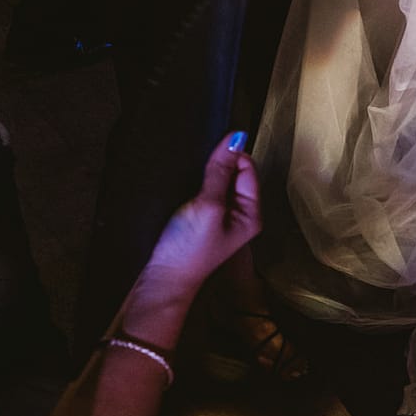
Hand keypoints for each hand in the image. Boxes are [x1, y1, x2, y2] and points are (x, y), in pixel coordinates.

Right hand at [143, 138, 262, 291]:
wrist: (163, 278)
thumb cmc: (188, 249)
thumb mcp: (208, 205)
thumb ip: (221, 171)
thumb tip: (236, 137)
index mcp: (251, 212)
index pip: (248, 169)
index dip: (232, 155)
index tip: (213, 149)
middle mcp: (240, 213)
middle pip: (235, 173)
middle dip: (219, 165)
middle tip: (200, 168)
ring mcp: (222, 216)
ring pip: (219, 180)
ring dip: (207, 173)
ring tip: (193, 176)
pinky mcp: (203, 217)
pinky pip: (206, 190)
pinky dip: (198, 183)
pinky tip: (187, 184)